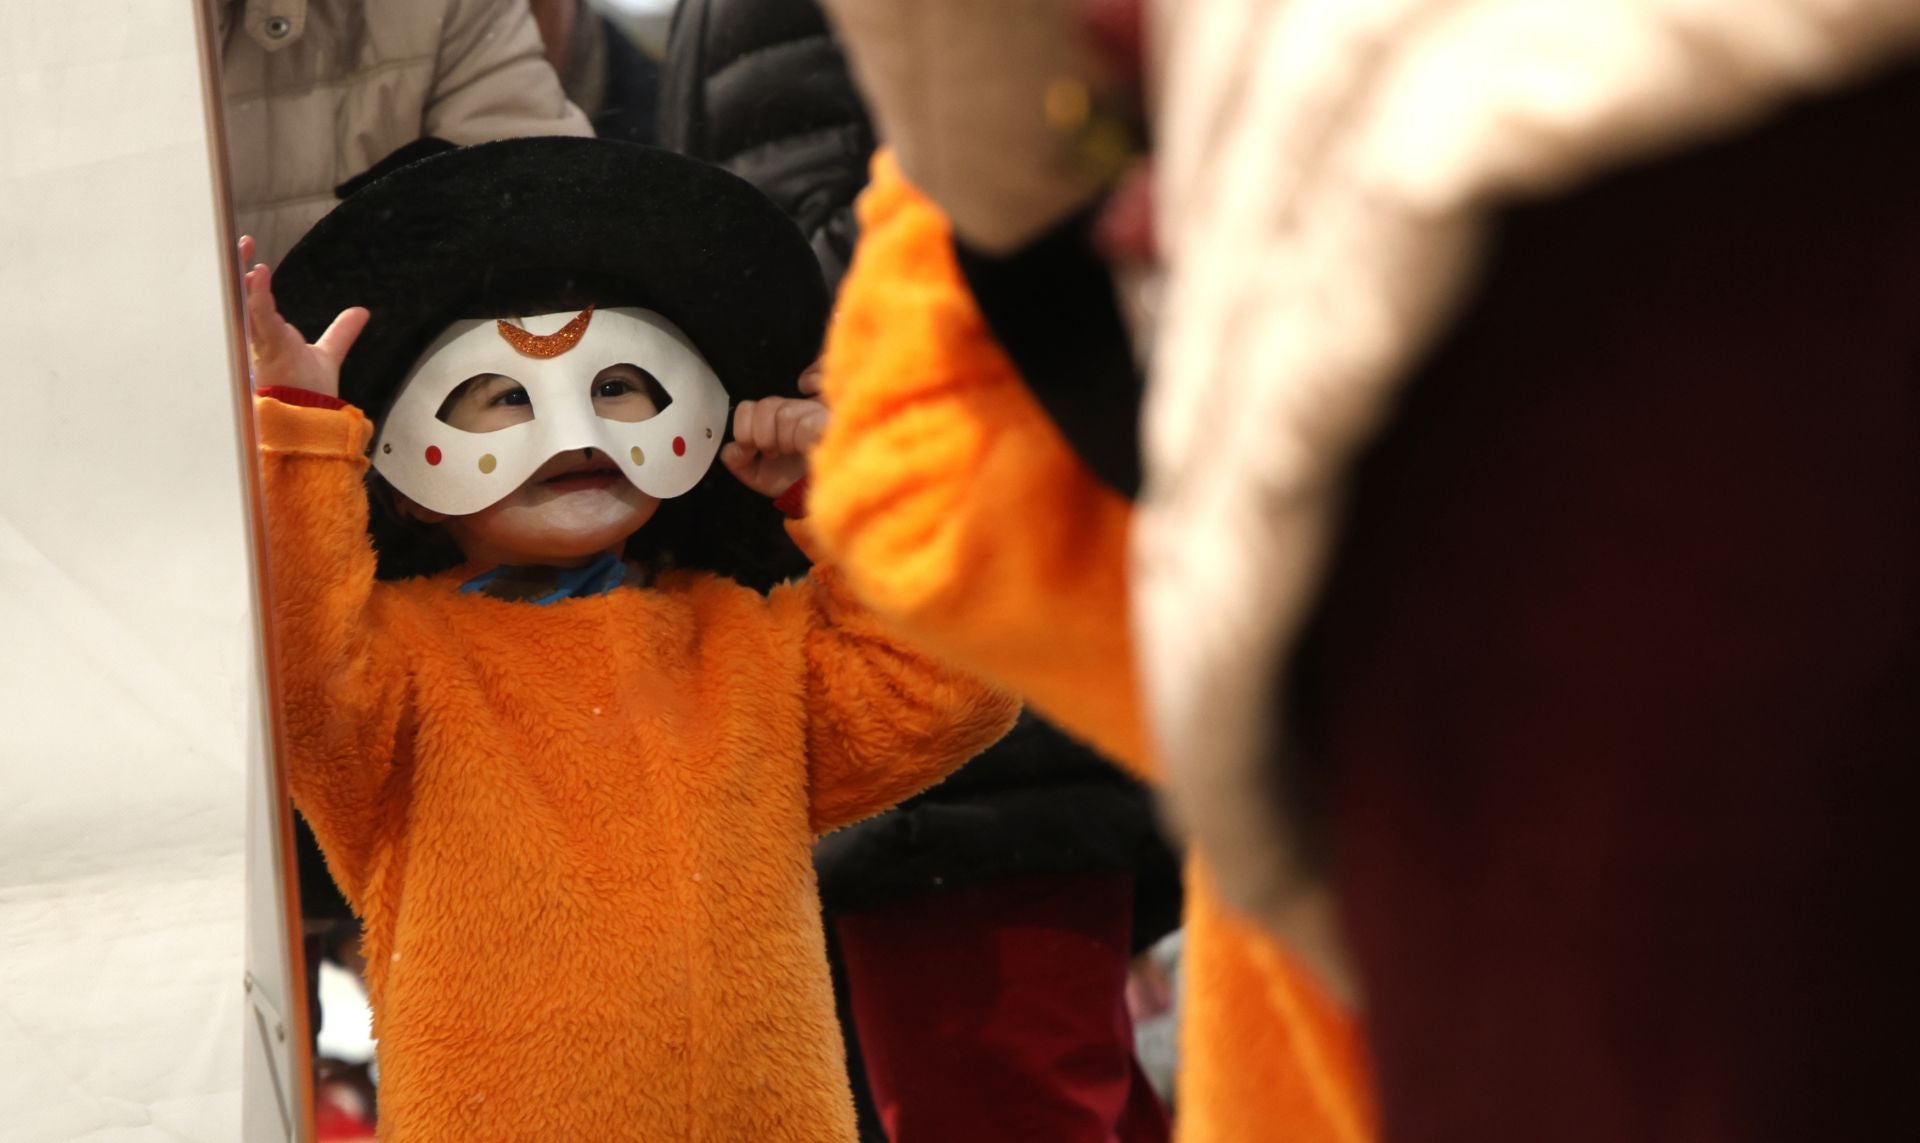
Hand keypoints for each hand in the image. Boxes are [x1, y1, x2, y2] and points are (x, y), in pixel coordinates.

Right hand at [240, 234, 368, 398]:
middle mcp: (261, 339)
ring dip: (243, 277)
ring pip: (245, 306)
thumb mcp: (327, 353)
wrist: (311, 419)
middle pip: (243, 299)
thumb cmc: (308, 393)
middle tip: (242, 244)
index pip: (254, 302)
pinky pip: (260, 320)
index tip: (253, 258)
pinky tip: (261, 276)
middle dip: (238, 271)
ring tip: (244, 251)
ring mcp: (263, 345)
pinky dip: (259, 297)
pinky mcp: (270, 351)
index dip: (252, 281)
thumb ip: (341, 332)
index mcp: (269, 337)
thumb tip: (361, 313)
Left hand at [719, 395, 828, 498]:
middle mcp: (790, 408)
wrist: (814, 492)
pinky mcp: (828, 420)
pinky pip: (807, 424)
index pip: (746, 407)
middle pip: (766, 406)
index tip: (750, 449)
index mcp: (769, 418)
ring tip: (792, 452)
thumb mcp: (755, 474)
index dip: (743, 429)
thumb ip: (736, 461)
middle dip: (763, 437)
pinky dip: (802, 440)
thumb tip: (734, 450)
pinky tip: (806, 449)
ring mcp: (811, 411)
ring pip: (786, 415)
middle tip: (773, 453)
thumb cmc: (789, 479)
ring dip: (785, 441)